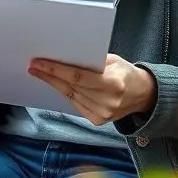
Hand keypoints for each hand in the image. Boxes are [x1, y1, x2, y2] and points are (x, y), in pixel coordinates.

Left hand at [28, 54, 157, 125]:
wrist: (144, 95)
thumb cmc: (127, 73)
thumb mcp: (114, 61)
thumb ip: (93, 62)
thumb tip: (65, 57)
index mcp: (113, 83)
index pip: (78, 76)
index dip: (56, 70)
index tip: (39, 63)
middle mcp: (107, 101)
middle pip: (71, 87)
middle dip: (50, 76)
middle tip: (33, 66)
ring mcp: (102, 114)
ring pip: (70, 96)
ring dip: (53, 85)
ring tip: (39, 74)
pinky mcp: (98, 120)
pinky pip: (75, 104)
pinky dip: (64, 94)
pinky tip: (55, 85)